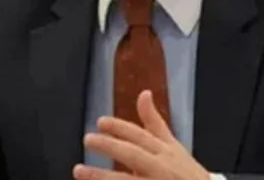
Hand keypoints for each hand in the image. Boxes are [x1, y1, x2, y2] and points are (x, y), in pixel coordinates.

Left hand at [74, 90, 209, 179]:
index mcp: (164, 151)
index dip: (120, 128)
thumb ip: (154, 121)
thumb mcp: (172, 145)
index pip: (140, 136)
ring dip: (102, 176)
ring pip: (127, 179)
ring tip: (79, 170)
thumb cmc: (185, 172)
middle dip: (110, 146)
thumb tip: (144, 93)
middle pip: (133, 155)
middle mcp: (161, 168)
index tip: (100, 121)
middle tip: (87, 139)